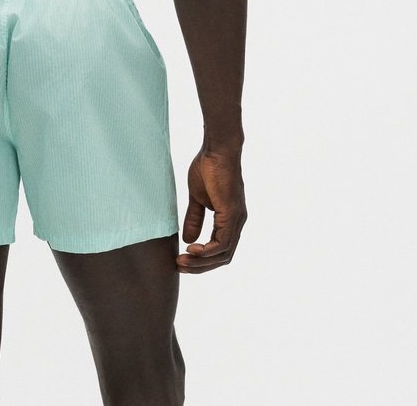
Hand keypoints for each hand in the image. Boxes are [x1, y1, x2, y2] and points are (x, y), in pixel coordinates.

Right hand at [176, 146, 246, 273]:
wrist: (217, 149)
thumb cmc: (208, 168)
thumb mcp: (197, 198)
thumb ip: (195, 218)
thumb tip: (189, 239)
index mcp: (229, 219)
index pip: (219, 249)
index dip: (201, 259)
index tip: (181, 259)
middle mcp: (237, 223)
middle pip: (222, 257)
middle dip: (200, 266)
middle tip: (179, 266)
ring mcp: (236, 220)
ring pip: (223, 254)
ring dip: (201, 262)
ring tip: (181, 261)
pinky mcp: (232, 214)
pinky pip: (223, 242)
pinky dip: (208, 251)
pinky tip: (192, 249)